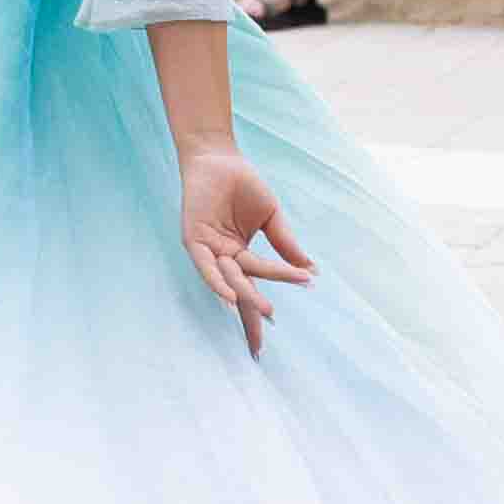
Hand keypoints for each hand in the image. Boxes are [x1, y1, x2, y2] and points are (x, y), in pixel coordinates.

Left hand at [175, 148, 306, 352]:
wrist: (220, 157)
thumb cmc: (243, 184)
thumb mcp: (271, 217)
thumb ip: (286, 244)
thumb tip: (309, 270)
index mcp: (240, 257)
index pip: (252, 289)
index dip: (258, 313)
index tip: (268, 335)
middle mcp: (222, 259)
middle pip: (238, 293)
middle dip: (250, 316)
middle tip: (260, 346)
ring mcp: (208, 251)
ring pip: (229, 280)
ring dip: (245, 296)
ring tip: (267, 310)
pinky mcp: (194, 240)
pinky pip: (206, 266)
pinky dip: (217, 281)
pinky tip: (230, 295)